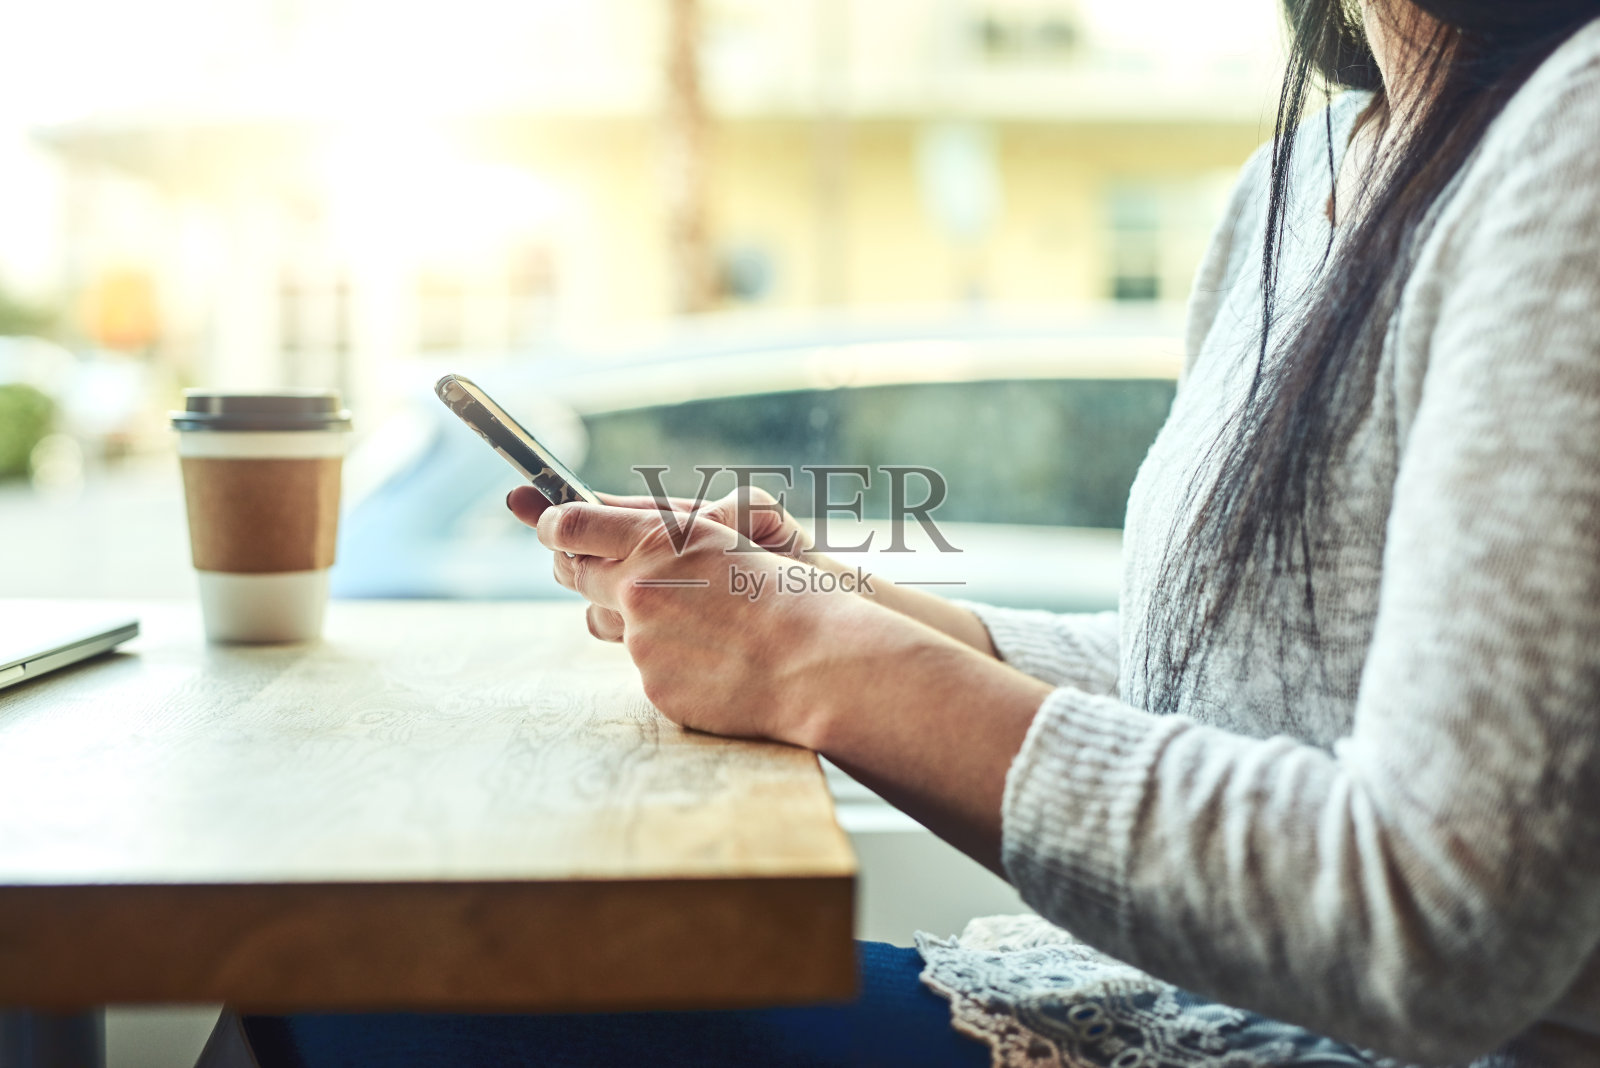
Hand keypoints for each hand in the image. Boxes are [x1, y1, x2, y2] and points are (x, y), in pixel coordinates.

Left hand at [508, 483, 819, 643]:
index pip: (572, 523)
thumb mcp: (735, 533)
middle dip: (577, 564)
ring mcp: (642, 645)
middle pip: (575, 573)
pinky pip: (647, 667)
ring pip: (610, 624)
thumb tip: (609, 529)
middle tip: (589, 560)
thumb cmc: (790, 592)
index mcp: (658, 541)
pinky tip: (716, 658)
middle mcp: (637, 591)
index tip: (548, 521)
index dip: (552, 521)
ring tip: (691, 616)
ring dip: (633, 616)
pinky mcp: (656, 689)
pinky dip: (672, 659)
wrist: (821, 663)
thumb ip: (670, 530)